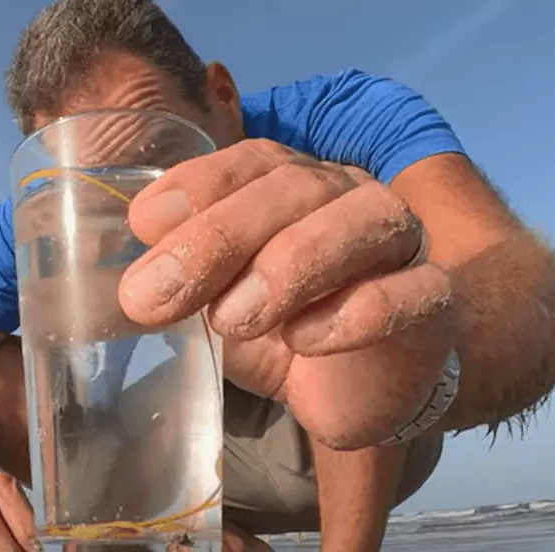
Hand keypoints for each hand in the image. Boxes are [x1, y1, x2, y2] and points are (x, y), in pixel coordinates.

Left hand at [120, 139, 453, 447]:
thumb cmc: (289, 332)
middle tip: (156, 295)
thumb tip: (123, 285)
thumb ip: (180, 286)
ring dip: (288, 266)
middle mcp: (349, 199)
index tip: (143, 224)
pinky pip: (410, 292)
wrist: (367, 387)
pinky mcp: (431, 302)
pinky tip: (304, 342)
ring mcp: (398, 245)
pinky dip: (356, 313)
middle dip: (219, 237)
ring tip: (231, 320)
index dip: (199, 184)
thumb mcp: (220, 306)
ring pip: (357, 224)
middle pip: (294, 189)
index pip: (254, 161)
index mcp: (296, 187)